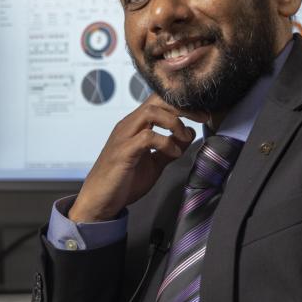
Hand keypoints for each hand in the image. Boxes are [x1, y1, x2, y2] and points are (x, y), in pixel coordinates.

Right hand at [69, 95, 202, 222]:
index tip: (202, 114)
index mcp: (135, 125)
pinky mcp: (123, 152)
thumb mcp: (154, 163)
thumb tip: (189, 134)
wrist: (100, 201)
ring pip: (150, 112)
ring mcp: (124, 137)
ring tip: (183, 138)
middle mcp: (128, 125)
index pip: (159, 100)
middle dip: (183, 106)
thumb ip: (170, 148)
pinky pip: (147, 137)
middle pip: (157, 100)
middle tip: (202, 117)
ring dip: (173, 122)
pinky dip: (165, 143)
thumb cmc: (123, 182)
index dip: (182, 103)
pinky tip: (173, 154)